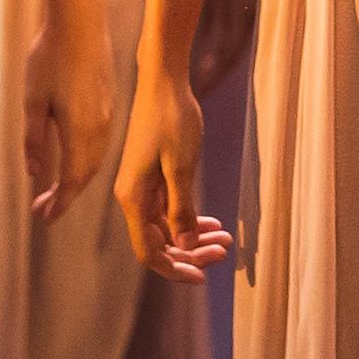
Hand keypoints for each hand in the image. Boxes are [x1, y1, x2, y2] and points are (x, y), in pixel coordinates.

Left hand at [26, 1, 118, 217]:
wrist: (81, 21)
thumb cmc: (50, 57)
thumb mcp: (33, 101)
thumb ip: (34, 140)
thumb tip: (35, 174)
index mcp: (82, 130)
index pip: (73, 180)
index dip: (60, 202)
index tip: (44, 217)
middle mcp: (101, 128)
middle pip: (87, 174)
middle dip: (67, 195)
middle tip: (43, 210)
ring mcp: (108, 114)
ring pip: (96, 159)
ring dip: (78, 178)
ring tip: (56, 190)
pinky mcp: (109, 102)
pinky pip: (101, 143)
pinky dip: (87, 160)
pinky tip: (73, 158)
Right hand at [115, 71, 233, 281]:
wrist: (164, 82)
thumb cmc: (173, 120)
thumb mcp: (182, 166)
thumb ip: (182, 209)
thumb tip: (185, 248)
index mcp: (133, 199)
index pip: (148, 252)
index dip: (174, 270)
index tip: (203, 276)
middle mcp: (132, 198)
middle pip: (159, 243)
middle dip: (191, 254)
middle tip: (224, 253)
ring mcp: (141, 188)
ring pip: (166, 228)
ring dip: (194, 238)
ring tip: (225, 240)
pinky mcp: (152, 178)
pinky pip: (169, 210)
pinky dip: (190, 219)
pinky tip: (214, 223)